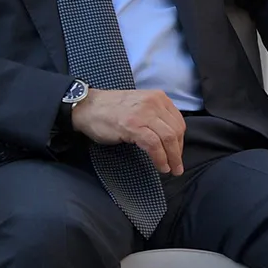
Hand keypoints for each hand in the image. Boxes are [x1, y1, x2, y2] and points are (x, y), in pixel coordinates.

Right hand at [71, 88, 186, 174]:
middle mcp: (154, 103)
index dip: (180, 141)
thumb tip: (169, 138)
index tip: (177, 153)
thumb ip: (155, 116)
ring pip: (168, 138)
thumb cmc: (111, 110)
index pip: (178, 122)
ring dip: (172, 157)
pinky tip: (161, 166)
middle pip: (176, 131)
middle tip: (177, 166)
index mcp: (158, 98)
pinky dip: (160, 158)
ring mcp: (144, 114)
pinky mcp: (133, 126)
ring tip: (171, 170)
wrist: (87, 107)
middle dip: (178, 152)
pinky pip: (154, 144)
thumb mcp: (140, 106)